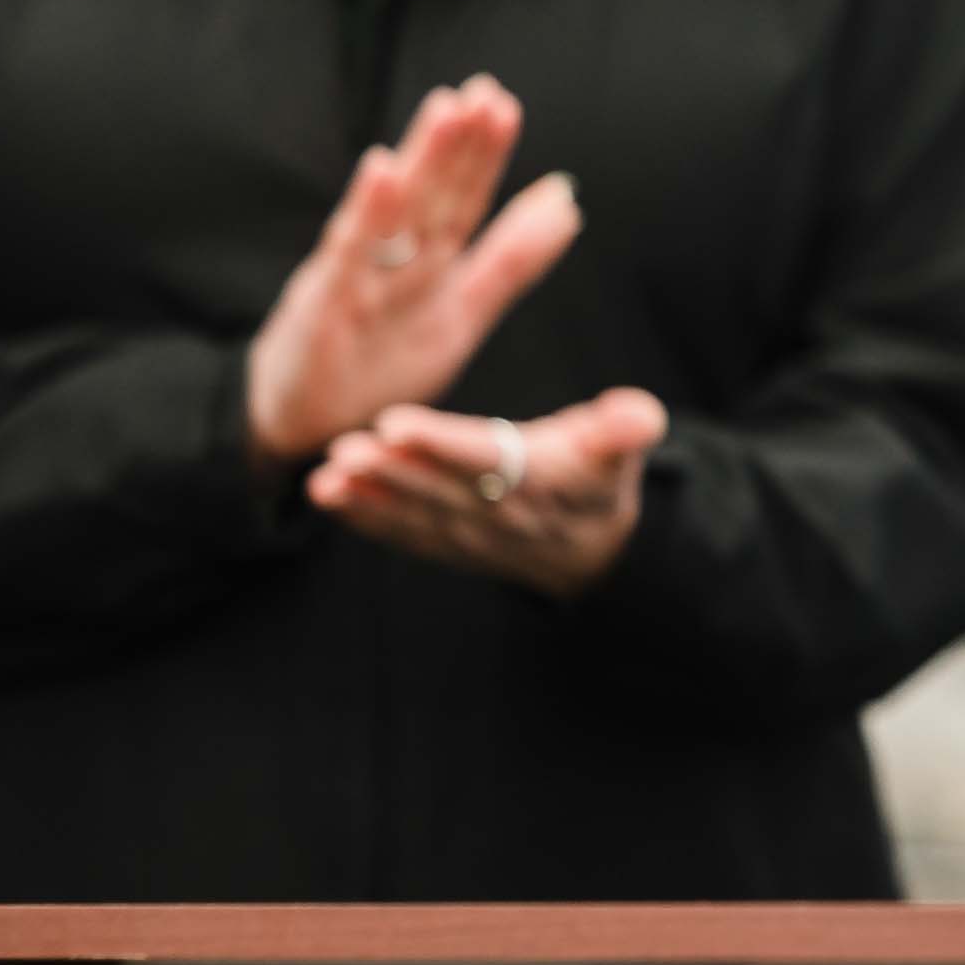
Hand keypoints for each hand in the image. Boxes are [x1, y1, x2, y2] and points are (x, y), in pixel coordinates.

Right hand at [247, 78, 578, 465]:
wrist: (303, 430)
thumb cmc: (378, 365)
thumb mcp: (461, 312)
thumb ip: (510, 260)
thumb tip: (568, 201)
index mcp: (427, 265)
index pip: (461, 202)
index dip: (484, 157)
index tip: (504, 104)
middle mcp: (391, 263)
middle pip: (431, 196)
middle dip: (457, 144)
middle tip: (484, 90)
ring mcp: (356, 280)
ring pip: (396, 215)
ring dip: (421, 162)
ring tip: (445, 110)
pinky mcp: (323, 307)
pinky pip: (350, 257)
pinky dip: (367, 213)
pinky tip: (381, 169)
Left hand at [307, 389, 663, 597]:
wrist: (597, 551)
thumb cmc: (600, 477)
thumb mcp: (623, 448)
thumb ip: (626, 428)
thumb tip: (639, 414)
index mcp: (544, 480)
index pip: (487, 459)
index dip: (442, 444)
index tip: (397, 424)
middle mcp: (503, 514)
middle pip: (439, 490)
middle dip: (390, 471)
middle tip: (344, 449)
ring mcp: (471, 537)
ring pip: (415, 515)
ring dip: (369, 498)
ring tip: (324, 477)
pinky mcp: (448, 547)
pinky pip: (405, 535)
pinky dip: (366, 519)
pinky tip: (328, 498)